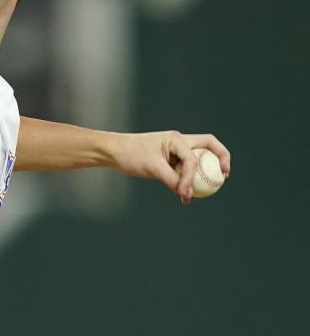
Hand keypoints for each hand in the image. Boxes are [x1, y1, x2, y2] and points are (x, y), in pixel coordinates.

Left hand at [113, 131, 230, 202]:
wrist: (112, 152)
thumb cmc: (130, 154)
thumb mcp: (151, 168)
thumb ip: (171, 180)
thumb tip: (186, 194)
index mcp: (176, 139)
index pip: (194, 158)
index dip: (193, 177)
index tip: (184, 192)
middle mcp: (178, 142)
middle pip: (209, 146)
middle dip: (220, 159)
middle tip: (224, 176)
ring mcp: (174, 151)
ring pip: (198, 160)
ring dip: (202, 174)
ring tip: (202, 191)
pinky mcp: (168, 160)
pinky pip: (184, 170)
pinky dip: (187, 181)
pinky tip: (183, 196)